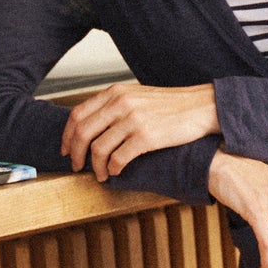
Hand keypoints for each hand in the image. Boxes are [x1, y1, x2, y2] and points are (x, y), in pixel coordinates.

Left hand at [61, 81, 218, 180]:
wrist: (202, 107)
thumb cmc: (172, 105)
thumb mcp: (138, 96)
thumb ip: (115, 105)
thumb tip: (94, 126)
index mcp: (115, 93)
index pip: (78, 114)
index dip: (67, 135)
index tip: (65, 149)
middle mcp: (120, 103)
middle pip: (82, 132)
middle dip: (75, 153)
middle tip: (76, 166)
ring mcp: (132, 119)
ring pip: (98, 149)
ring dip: (95, 166)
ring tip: (100, 174)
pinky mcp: (145, 136)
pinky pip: (118, 158)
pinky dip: (112, 169)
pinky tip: (115, 173)